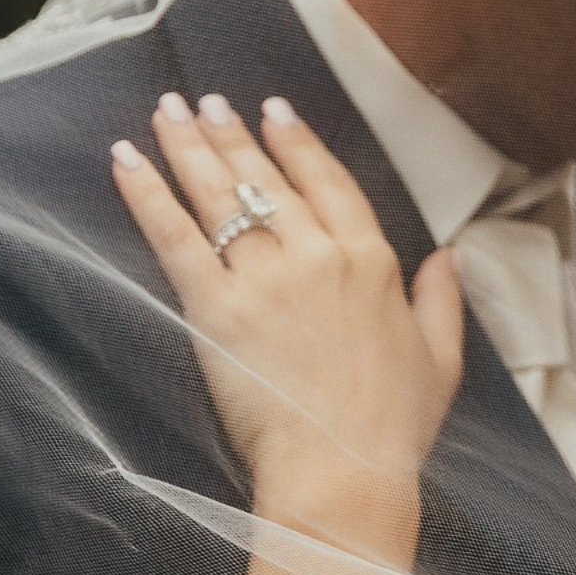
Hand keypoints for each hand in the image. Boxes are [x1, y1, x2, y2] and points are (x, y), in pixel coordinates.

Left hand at [112, 92, 463, 539]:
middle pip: (266, 179)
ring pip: (219, 195)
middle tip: (206, 102)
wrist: (344, 472)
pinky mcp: (216, 309)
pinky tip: (127, 160)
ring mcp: (264, 279)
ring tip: (167, 112)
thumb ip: (442, 300)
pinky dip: (147, 193)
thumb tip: (448, 256)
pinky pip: (175, 236)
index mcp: (372, 262)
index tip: (274, 111)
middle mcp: (317, 256)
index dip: (298, 142)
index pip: (328, 182)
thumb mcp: (441, 359)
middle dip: (232, 134)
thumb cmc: (394, 428)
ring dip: (189, 146)